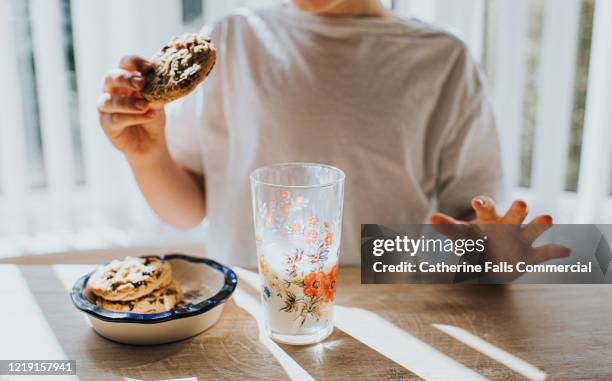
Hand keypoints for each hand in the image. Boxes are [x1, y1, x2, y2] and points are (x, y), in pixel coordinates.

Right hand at [97, 56, 165, 160]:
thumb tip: (161, 82)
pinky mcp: (106, 124)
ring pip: (109, 100)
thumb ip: (156, 92)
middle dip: (126, 78)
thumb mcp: (158, 102)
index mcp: (125, 79)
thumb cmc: (152, 116)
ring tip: (145, 105)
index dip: (135, 62)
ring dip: (128, 102)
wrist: (151, 142)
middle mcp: (111, 90)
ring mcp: (106, 107)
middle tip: (141, 83)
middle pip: (110, 77)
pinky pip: (116, 119)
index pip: (124, 63)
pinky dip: (133, 117)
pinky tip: (148, 116)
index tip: (149, 68)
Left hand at [428, 196, 570, 280]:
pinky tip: (568, 250)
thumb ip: (447, 227)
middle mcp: (508, 225)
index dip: (483, 204)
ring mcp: (521, 239)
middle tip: (520, 203)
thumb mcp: (460, 236)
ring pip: (533, 229)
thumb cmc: (475, 241)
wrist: (491, 258)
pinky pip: (545, 253)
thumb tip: (429, 218)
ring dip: (540, 224)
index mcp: (489, 219)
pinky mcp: (531, 255)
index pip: (487, 207)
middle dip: (517, 209)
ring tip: (547, 218)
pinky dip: (556, 251)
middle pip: (514, 214)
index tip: (476, 202)